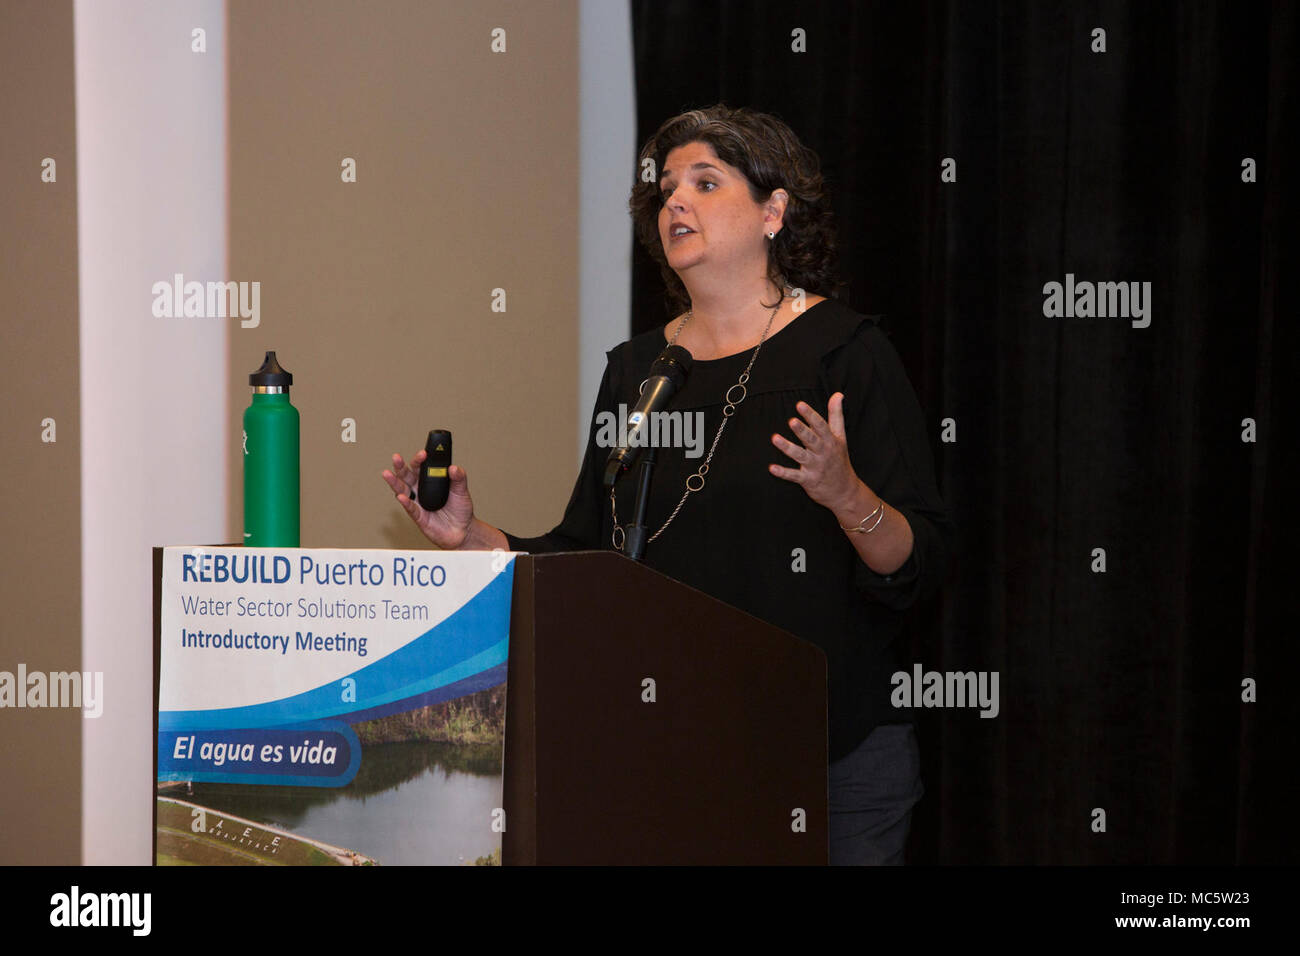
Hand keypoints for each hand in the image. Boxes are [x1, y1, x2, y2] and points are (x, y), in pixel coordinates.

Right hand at [381, 450, 475, 548]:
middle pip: (406, 476)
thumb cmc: (460, 509)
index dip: (419, 459)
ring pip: (402, 490)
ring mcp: (418, 503)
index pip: (420, 467)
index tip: (423, 453)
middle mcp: (420, 490)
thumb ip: (459, 478)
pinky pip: (410, 508)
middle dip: (400, 467)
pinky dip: (405, 502)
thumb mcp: (462, 491)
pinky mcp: (419, 517)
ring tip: (387, 473)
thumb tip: (454, 467)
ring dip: (394, 482)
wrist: (463, 530)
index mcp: (429, 481)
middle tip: (396, 457)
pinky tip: (401, 497)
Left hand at [769, 393, 862, 511]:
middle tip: (791, 421)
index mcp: (831, 441)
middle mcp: (823, 453)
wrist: (845, 491)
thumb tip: (838, 394)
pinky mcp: (808, 480)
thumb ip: (836, 415)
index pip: (820, 426)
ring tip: (775, 438)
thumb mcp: (841, 437)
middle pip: (812, 440)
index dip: (810, 415)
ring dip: (787, 448)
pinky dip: (783, 473)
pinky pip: (794, 476)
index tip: (800, 405)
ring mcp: (815, 467)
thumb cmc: (839, 459)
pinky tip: (772, 468)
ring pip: (800, 456)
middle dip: (802, 431)